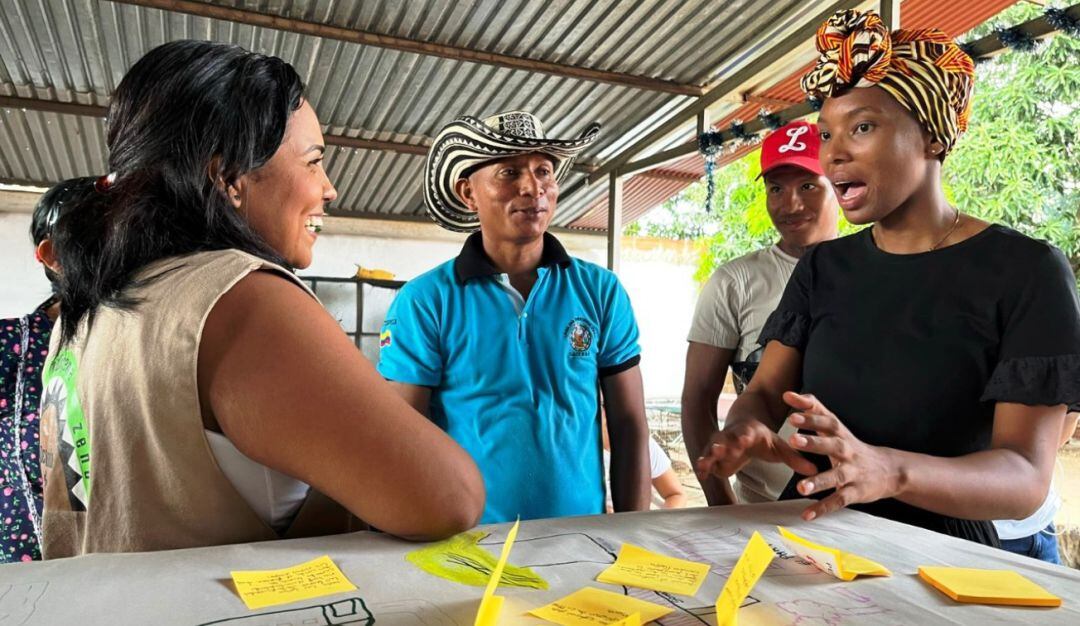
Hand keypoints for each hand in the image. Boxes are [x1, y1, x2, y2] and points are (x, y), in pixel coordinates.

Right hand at [696, 419, 817, 482]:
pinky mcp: (714, 455)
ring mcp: (721, 445)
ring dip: (708, 455)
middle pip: (725, 439)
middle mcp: (732, 436)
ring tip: (703, 464)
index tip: (743, 439)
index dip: (744, 436)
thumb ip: (794, 458)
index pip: (746, 433)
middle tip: (718, 449)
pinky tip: (701, 475)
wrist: (743, 429)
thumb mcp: (779, 447)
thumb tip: (815, 471)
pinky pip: (706, 460)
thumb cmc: (762, 439)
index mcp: (749, 432)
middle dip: (721, 445)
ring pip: (712, 449)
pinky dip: (703, 467)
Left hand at [784, 391, 901, 520]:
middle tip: (793, 439)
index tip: (791, 411)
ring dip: (818, 482)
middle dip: (814, 442)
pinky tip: (806, 514)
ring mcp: (852, 473)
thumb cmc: (852, 446)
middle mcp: (847, 452)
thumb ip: (814, 409)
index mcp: (841, 434)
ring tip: (800, 487)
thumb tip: (790, 394)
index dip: (810, 416)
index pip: (826, 421)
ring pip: (836, 477)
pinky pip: (838, 501)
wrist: (889, 471)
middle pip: (832, 445)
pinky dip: (823, 508)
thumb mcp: (836, 426)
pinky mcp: (855, 492)